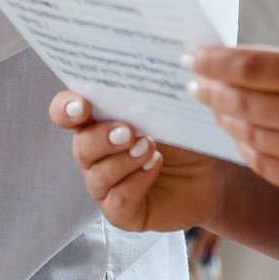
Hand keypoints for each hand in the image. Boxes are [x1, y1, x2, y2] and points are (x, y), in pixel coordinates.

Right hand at [50, 92, 230, 233]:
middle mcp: (96, 154)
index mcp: (98, 122)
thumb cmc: (184, 138)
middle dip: (103, 138)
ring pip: (97, 175)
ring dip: (123, 161)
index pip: (66, 112)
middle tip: (129, 131)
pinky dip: (136, 183)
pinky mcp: (121, 211)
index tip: (82, 106)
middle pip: (80, 146)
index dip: (66, 109)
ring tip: (150, 148)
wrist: (212, 175)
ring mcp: (106, 185)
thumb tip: (145, 68)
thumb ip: (148, 93)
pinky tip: (154, 167)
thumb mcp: (168, 110)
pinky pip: (117, 201)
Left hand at [181, 45, 278, 199]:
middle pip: (241, 102)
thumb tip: (243, 64)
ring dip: (223, 118)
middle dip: (209, 89)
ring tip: (213, 104)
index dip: (213, 61)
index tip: (193, 56)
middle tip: (192, 80)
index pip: (249, 67)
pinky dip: (244, 146)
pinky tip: (238, 133)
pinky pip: (263, 163)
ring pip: (247, 134)